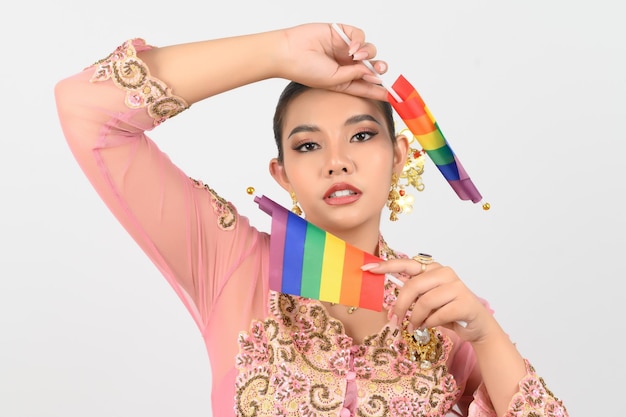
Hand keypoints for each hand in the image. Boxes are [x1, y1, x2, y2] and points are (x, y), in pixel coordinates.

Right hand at [278, 23, 388, 100]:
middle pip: (372, 67)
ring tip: (359, 57)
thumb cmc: (305, 70)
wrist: (289, 52)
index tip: (394, 95)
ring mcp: (344, 49)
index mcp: (344, 81)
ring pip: (369, 50)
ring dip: (369, 54)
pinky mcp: (341, 33)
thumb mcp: (334, 81)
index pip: (367, 86)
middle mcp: (346, 65)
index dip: (381, 90)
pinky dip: (360, 41)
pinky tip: (353, 49)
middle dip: (379, 69)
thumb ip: (354, 76)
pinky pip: (359, 35)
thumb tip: (372, 72)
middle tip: (380, 70)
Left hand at [363, 257, 497, 342]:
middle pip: (413, 286)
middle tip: (395, 320)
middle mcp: (445, 272)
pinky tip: (431, 326)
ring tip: (414, 326)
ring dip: (415, 318)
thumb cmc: (447, 310)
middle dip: (401, 305)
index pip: (406, 264)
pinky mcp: (465, 302)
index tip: (367, 269)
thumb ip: (412, 293)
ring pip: (424, 302)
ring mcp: (457, 286)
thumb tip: (386, 298)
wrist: (476, 326)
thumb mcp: (426, 300)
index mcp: (432, 268)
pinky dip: (430, 324)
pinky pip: (438, 315)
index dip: (386, 266)